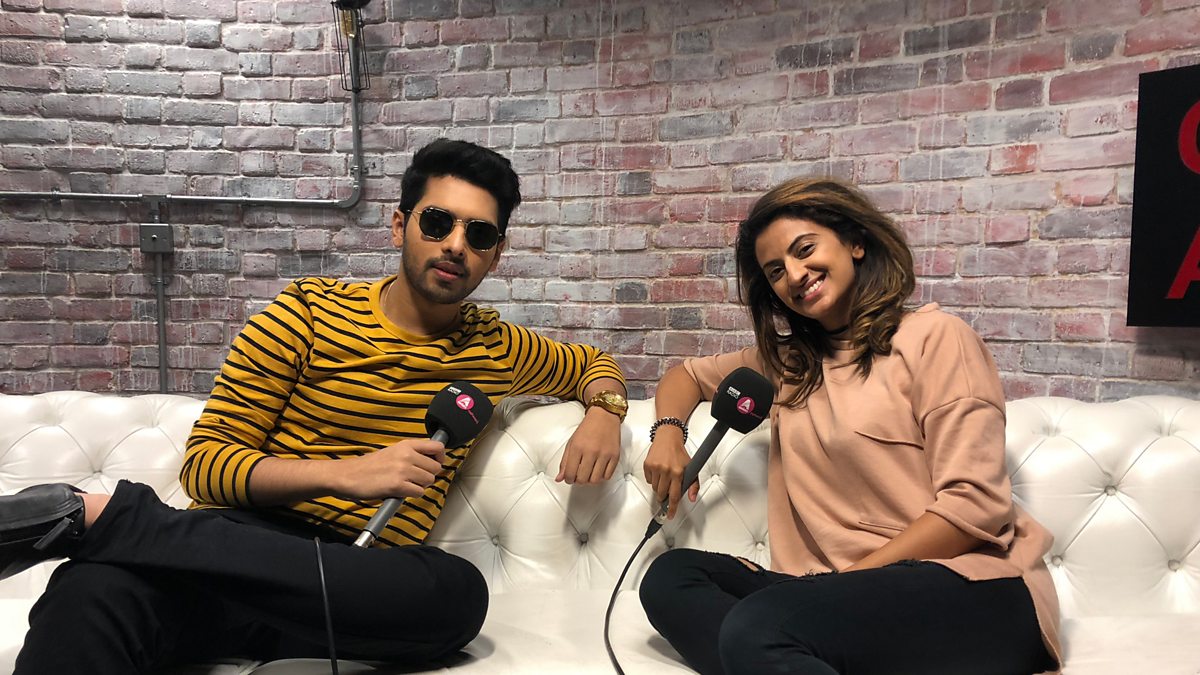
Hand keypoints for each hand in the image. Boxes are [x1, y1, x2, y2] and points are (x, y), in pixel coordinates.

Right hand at [331, 439, 446, 500]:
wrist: (349, 475)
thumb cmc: (370, 466)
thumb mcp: (393, 451)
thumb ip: (412, 453)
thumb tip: (432, 459)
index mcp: (406, 445)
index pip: (437, 447)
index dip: (440, 458)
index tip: (434, 463)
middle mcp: (407, 455)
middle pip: (436, 468)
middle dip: (428, 475)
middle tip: (416, 478)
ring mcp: (402, 470)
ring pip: (429, 481)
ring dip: (420, 486)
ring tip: (407, 484)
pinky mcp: (397, 485)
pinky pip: (419, 492)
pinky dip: (412, 494)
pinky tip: (401, 491)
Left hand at [556, 406, 620, 483]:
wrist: (604, 416)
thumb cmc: (587, 429)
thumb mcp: (571, 443)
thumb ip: (564, 462)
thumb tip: (559, 478)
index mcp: (577, 447)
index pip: (570, 473)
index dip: (568, 479)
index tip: (569, 478)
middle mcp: (591, 451)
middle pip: (583, 479)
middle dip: (579, 481)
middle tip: (579, 476)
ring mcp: (604, 454)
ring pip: (595, 480)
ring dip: (590, 481)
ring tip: (589, 474)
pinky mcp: (615, 456)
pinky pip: (608, 476)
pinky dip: (602, 477)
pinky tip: (598, 471)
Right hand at [643, 426, 697, 519]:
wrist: (668, 438)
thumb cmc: (679, 453)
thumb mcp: (692, 468)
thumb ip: (693, 485)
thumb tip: (692, 498)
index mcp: (678, 472)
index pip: (674, 496)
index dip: (672, 508)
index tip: (670, 515)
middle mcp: (666, 470)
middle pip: (662, 494)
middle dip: (664, 496)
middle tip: (666, 491)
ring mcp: (656, 468)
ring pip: (654, 488)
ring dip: (659, 487)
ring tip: (664, 477)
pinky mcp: (647, 465)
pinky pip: (648, 480)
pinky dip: (652, 479)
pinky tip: (658, 471)